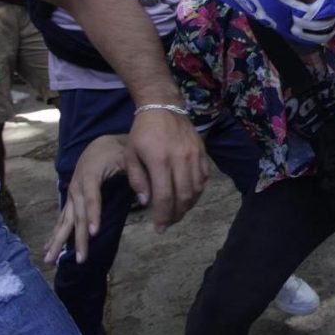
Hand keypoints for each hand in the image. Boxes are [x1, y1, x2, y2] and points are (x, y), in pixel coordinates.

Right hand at [44, 135, 126, 265]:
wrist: (101, 144)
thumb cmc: (118, 152)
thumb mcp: (129, 158)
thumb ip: (137, 176)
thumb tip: (145, 198)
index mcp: (90, 175)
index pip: (92, 198)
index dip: (93, 215)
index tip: (94, 233)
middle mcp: (77, 187)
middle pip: (78, 215)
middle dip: (78, 238)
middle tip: (81, 258)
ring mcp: (72, 194)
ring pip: (66, 220)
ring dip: (58, 241)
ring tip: (50, 260)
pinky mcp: (72, 199)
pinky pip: (63, 218)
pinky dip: (56, 233)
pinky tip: (48, 248)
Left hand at [123, 109, 207, 232]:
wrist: (164, 107)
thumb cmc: (143, 132)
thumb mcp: (130, 154)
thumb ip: (137, 180)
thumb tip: (146, 202)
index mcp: (160, 160)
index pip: (165, 196)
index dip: (162, 215)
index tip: (158, 228)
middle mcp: (180, 159)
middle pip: (183, 197)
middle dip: (175, 215)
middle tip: (167, 223)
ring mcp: (194, 156)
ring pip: (196, 190)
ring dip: (187, 206)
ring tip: (177, 212)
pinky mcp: (202, 153)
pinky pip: (203, 179)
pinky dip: (197, 192)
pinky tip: (188, 197)